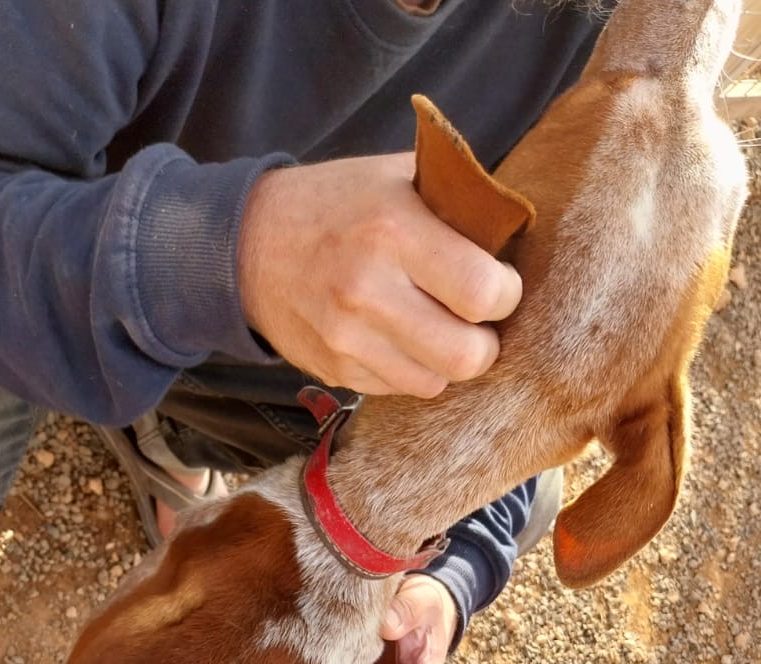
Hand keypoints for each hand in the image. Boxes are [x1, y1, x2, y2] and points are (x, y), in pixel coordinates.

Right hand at [237, 153, 521, 397]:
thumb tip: (513, 232)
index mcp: (394, 231)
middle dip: (486, 342)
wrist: (247, 245)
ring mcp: (347, 340)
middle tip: (480, 322)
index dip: (506, 294)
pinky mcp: (335, 370)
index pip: (484, 291)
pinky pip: (400, 389)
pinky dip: (413, 370)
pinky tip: (404, 339)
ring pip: (435, 382)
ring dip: (449, 361)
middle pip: (466, 355)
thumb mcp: (394, 177)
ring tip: (442, 330)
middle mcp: (368, 292)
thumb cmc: (335, 203)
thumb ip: (453, 202)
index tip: (500, 284)